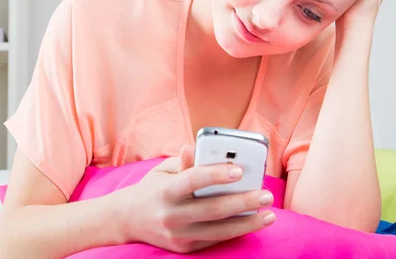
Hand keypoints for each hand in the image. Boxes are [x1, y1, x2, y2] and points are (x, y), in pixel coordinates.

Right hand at [116, 146, 275, 252]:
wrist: (126, 221)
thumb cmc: (153, 188)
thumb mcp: (163, 170)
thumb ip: (183, 161)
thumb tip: (194, 147)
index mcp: (166, 190)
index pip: (193, 180)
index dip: (216, 174)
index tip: (240, 170)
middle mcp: (171, 215)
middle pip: (212, 209)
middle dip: (243, 202)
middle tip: (266, 194)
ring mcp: (178, 235)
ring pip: (219, 230)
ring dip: (247, 223)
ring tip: (269, 214)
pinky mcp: (184, 248)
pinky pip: (215, 239)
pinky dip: (236, 232)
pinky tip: (253, 223)